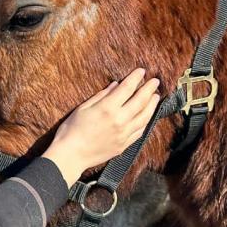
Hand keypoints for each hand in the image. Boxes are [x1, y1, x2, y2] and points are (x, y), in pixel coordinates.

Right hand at [43, 68, 160, 185]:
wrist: (71, 155)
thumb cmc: (72, 130)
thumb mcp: (83, 108)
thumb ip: (102, 95)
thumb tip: (116, 85)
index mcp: (107, 108)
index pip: (127, 88)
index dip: (136, 78)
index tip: (141, 71)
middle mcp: (119, 120)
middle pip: (141, 101)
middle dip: (149, 89)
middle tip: (155, 81)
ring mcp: (123, 134)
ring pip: (144, 117)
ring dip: (152, 105)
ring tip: (155, 97)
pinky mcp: (124, 145)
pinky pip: (140, 131)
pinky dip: (146, 121)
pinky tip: (147, 116)